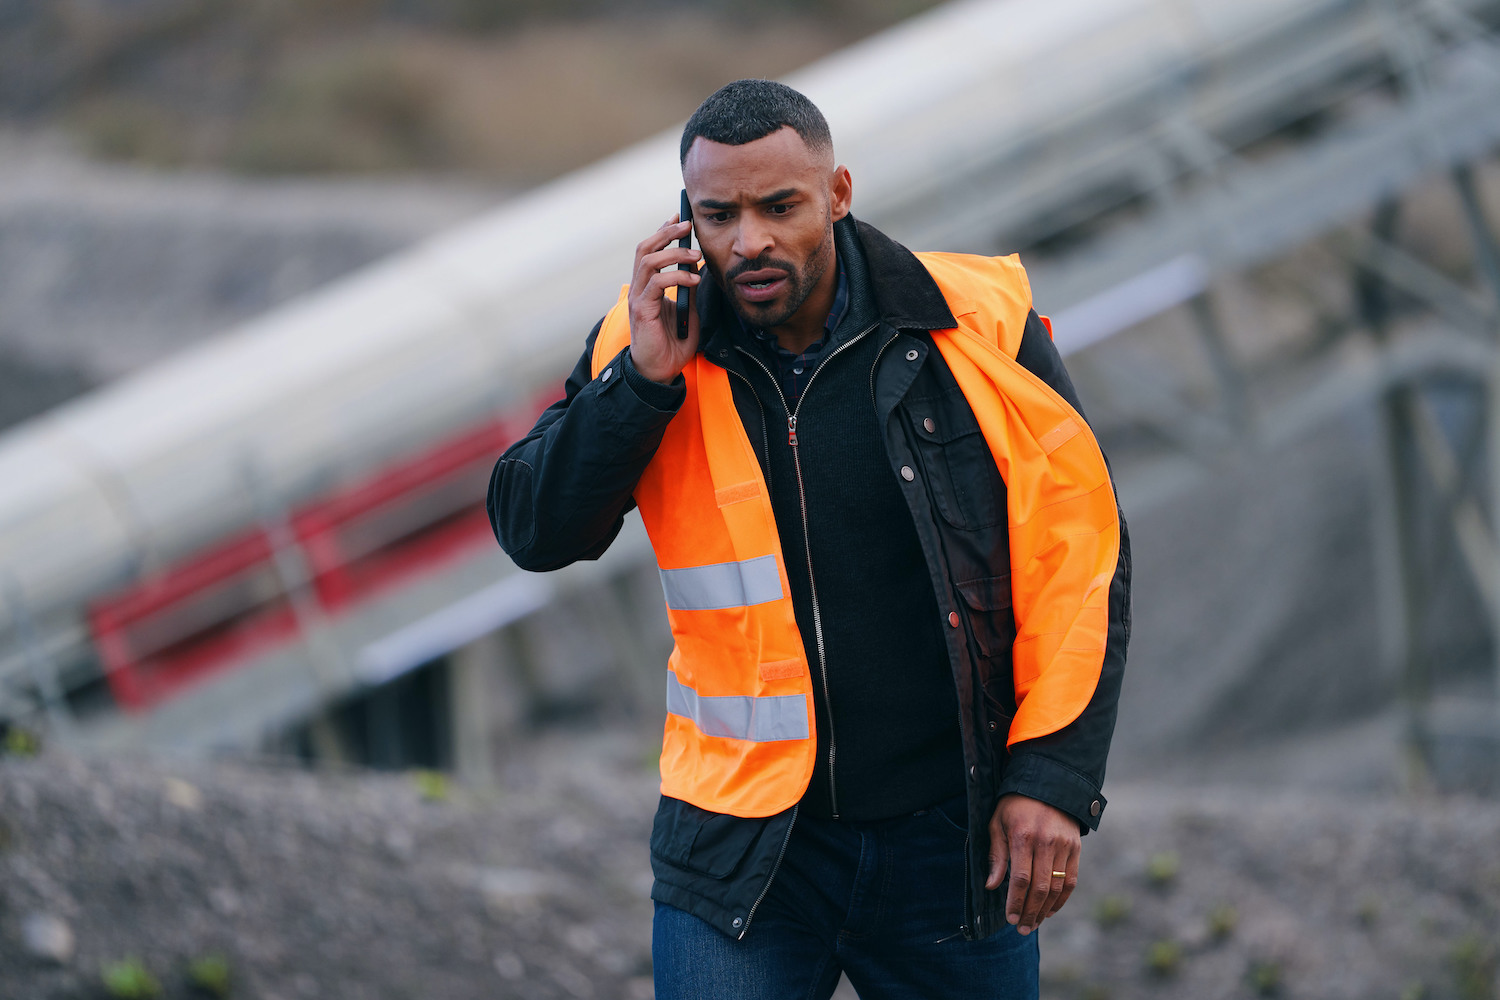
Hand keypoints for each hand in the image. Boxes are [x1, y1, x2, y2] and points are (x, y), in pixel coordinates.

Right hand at [628, 215, 701, 382]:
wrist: (661, 371)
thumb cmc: (673, 343)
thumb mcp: (688, 309)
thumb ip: (690, 288)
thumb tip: (700, 266)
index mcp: (648, 285)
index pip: (651, 249)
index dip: (663, 230)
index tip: (680, 216)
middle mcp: (639, 287)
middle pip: (645, 248)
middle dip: (666, 232)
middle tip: (687, 224)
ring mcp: (638, 297)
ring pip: (648, 260)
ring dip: (674, 252)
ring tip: (696, 255)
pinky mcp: (641, 309)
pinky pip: (657, 283)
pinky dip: (677, 276)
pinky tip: (694, 279)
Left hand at [986, 794, 1080, 934]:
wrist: (1048, 782)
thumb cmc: (1015, 804)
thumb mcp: (997, 823)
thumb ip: (996, 855)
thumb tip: (992, 886)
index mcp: (1024, 836)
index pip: (1021, 879)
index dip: (1016, 902)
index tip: (1010, 918)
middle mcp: (1046, 842)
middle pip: (1040, 888)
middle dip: (1030, 912)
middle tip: (1021, 928)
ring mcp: (1064, 846)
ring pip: (1057, 888)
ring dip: (1045, 911)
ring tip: (1034, 924)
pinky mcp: (1076, 848)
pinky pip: (1071, 881)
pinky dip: (1062, 899)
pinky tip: (1050, 910)